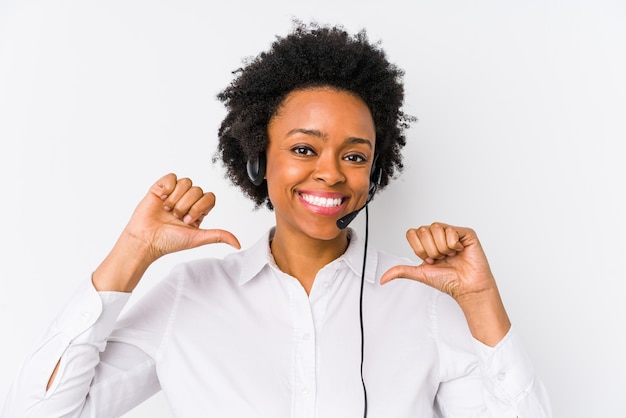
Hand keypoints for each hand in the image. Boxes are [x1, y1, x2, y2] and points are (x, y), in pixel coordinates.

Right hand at [125, 173, 240, 259]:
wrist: (146, 239)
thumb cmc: (169, 241)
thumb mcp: (198, 238)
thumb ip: (218, 236)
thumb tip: (237, 244)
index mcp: (197, 211)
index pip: (209, 197)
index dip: (199, 207)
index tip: (188, 220)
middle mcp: (187, 201)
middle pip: (197, 189)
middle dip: (186, 205)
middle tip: (176, 217)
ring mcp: (173, 193)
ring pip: (186, 182)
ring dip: (176, 198)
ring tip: (167, 210)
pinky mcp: (160, 188)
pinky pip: (171, 177)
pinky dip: (167, 188)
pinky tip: (161, 199)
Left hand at [380, 222, 509, 344]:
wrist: (466, 287)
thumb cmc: (448, 280)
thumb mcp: (420, 274)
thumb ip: (401, 271)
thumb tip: (383, 278)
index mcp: (427, 243)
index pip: (412, 233)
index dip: (419, 248)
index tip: (428, 260)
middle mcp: (438, 236)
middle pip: (423, 230)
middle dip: (430, 250)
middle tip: (440, 259)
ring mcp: (451, 233)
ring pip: (436, 228)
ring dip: (441, 248)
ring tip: (450, 255)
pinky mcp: (465, 233)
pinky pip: (451, 231)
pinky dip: (453, 245)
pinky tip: (459, 251)